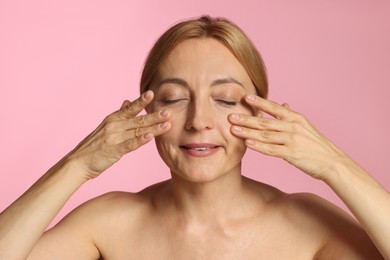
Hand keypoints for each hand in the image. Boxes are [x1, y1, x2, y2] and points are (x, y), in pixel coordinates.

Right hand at [67, 90, 170, 179]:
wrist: (77, 162)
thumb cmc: (93, 145)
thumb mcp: (105, 126)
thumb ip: (119, 114)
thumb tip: (127, 101)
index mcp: (113, 119)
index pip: (130, 108)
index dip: (141, 101)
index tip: (152, 93)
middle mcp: (114, 126)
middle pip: (138, 120)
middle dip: (155, 116)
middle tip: (169, 111)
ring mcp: (114, 138)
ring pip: (137, 132)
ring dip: (153, 128)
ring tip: (167, 124)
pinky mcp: (114, 151)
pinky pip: (130, 145)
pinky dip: (140, 141)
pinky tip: (150, 137)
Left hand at [228, 94, 347, 179]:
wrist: (331, 162)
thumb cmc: (316, 144)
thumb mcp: (305, 126)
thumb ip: (291, 115)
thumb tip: (283, 104)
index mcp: (295, 118)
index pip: (274, 107)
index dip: (259, 102)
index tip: (244, 97)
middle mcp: (293, 126)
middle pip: (265, 121)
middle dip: (246, 119)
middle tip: (230, 116)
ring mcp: (292, 140)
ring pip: (265, 135)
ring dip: (248, 132)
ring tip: (233, 130)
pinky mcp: (292, 154)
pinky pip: (271, 150)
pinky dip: (259, 147)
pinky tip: (247, 144)